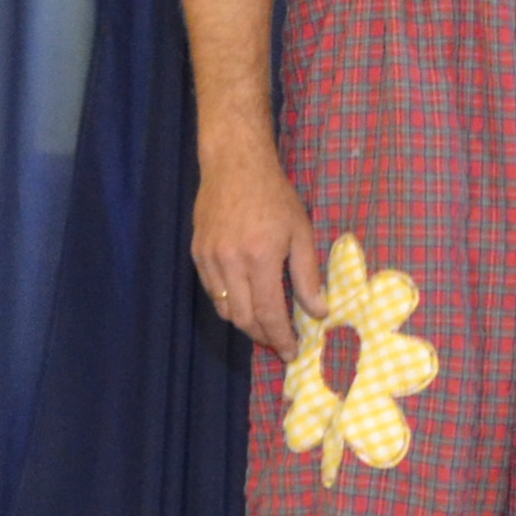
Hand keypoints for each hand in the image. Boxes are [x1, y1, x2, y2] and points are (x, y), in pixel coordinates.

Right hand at [189, 147, 322, 356]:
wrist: (234, 164)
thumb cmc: (274, 195)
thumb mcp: (301, 232)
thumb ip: (307, 275)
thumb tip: (318, 312)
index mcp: (260, 258)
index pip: (269, 313)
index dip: (280, 338)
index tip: (291, 351)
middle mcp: (231, 263)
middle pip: (243, 318)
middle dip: (262, 337)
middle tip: (279, 343)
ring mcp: (209, 258)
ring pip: (224, 309)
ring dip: (244, 323)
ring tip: (263, 325)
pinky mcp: (197, 252)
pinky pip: (211, 291)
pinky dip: (228, 303)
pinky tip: (243, 299)